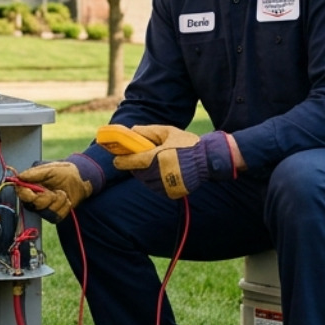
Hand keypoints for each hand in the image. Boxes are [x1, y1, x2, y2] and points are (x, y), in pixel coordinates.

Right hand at [13, 153, 103, 220]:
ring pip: (46, 211)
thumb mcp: (50, 169)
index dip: (26, 194)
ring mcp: (45, 208)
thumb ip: (35, 173)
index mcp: (31, 186)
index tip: (34, 190)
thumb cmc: (65, 172)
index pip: (22, 194)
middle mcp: (36, 199)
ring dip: (58, 200)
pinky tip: (66, 200)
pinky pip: (57, 215)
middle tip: (55, 190)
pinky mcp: (54, 216)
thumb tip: (19, 176)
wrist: (81, 180)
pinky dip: (64, 206)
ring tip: (62, 193)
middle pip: (34, 205)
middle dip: (47, 197)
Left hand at [111, 124, 233, 198]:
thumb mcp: (169, 132)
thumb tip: (132, 131)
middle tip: (137, 160)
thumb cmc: (187, 144)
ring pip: (146, 182)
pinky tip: (162, 173)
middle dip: (135, 166)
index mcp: (157, 158)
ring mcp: (165, 185)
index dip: (122, 160)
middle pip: (137, 173)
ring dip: (145, 174)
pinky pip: (156, 188)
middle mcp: (159, 174)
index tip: (116, 159)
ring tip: (153, 165)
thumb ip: (149, 131)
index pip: (132, 162)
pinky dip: (155, 182)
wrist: (208, 161)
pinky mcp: (171, 193)